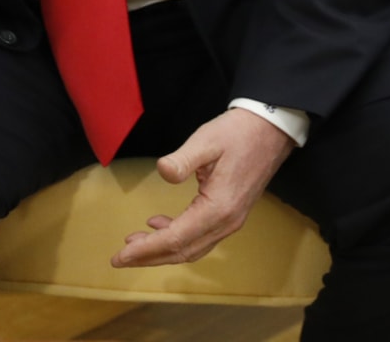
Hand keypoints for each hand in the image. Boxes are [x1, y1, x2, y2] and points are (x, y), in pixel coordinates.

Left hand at [111, 108, 295, 267]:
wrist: (269, 131)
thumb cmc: (237, 134)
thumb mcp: (206, 141)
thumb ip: (182, 160)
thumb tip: (163, 172)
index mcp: (219, 208)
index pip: (176, 238)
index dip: (147, 249)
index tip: (121, 256)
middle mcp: (226, 222)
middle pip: (183, 251)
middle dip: (149, 257)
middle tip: (120, 259)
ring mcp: (230, 221)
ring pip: (192, 247)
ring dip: (162, 249)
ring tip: (134, 244)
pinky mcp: (229, 214)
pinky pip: (200, 235)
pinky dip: (177, 237)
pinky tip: (158, 224)